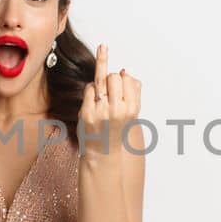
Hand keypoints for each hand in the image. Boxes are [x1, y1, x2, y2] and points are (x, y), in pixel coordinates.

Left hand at [78, 44, 141, 158]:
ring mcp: (101, 112)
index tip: (120, 80)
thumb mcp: (132, 111)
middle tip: (110, 90)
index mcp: (131, 108)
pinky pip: (88, 88)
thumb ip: (134, 90)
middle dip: (111, 79)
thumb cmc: (117, 127)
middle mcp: (117, 110)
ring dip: (100, 83)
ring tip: (102, 91)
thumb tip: (124, 71)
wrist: (103, 150)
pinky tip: (93, 100)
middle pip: (113, 76)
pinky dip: (90, 90)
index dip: (122, 77)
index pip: (127, 78)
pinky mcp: (86, 113)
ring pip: (100, 79)